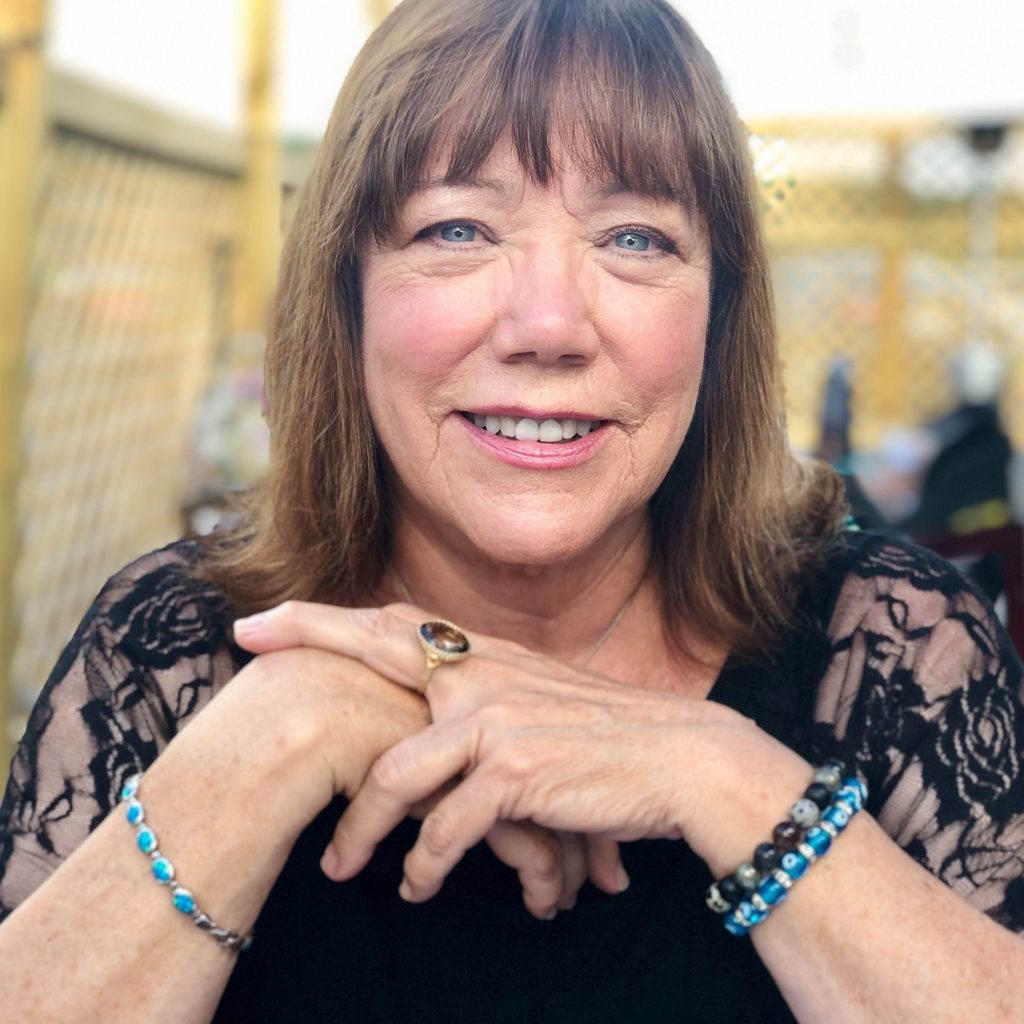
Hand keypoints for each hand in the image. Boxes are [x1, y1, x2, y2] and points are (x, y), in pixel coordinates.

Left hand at [234, 603, 627, 918]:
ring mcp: (498, 719)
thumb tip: (438, 722)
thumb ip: (487, 698)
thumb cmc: (611, 737)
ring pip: (397, 774)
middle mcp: (485, 674)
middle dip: (308, 640)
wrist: (681, 758)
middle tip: (242, 643)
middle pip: (379, 650)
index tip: (270, 614)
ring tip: (343, 867)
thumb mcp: (540, 700)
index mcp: (488, 656)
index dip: (330, 614)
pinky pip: (446, 827)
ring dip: (362, 828)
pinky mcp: (518, 771)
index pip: (397, 620)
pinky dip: (427, 865)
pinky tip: (420, 887)